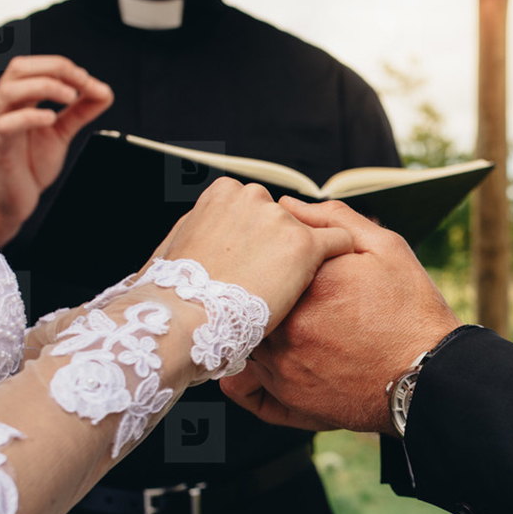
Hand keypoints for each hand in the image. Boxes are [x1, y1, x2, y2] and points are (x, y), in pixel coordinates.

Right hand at [0, 56, 112, 246]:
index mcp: (16, 99)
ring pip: (10, 91)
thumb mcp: (60, 132)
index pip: (32, 66)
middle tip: (82, 81)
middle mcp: (2, 107)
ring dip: (44, 86)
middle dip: (54, 68)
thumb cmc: (28, 164)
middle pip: (19, 68)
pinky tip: (51, 119)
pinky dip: (30, 117)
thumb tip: (104, 91)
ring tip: (71, 97)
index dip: (62, 67)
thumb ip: (79, 112)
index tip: (88, 81)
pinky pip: (7, 125)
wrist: (12, 201)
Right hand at [150, 179, 355, 331]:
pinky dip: (341, 257)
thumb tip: (205, 229)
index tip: (253, 261)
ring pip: (310, 231)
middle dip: (280, 246)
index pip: (254, 208)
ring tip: (295, 290)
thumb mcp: (172, 248)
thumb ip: (199, 229)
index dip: (256, 238)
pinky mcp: (305, 245)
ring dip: (305, 257)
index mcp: (222, 193)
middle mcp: (254, 197)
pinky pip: (340, 242)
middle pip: (282, 218)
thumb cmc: (171, 293)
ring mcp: (280, 220)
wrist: (184, 320)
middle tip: (272, 280)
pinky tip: (335, 279)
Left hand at [220, 198, 461, 432]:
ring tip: (281, 328)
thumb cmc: (412, 313)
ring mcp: (283, 368)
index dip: (269, 262)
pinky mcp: (288, 400)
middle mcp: (288, 328)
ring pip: (244, 343)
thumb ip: (334, 221)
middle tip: (279, 296)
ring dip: (254, 333)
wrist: (430, 376)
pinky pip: (246, 388)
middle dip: (259, 297)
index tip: (282, 264)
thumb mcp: (385, 248)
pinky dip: (246, 377)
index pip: (262, 263)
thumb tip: (290, 206)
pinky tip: (267, 363)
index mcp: (307, 286)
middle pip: (248, 305)